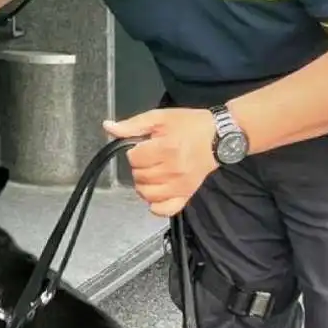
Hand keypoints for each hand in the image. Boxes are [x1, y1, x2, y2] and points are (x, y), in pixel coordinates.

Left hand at [102, 107, 218, 216]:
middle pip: (139, 176)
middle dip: (139, 167)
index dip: (135, 152)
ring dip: (144, 184)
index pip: (133, 159)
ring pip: (147, 194)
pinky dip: (156, 205)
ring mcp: (180, 185)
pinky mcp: (187, 194)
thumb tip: (108, 127)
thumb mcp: (159, 117)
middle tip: (151, 158)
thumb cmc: (189, 125)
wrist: (219, 136)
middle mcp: (173, 169)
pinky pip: (165, 209)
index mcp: (165, 148)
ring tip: (153, 173)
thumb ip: (132, 125)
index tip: (145, 147)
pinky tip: (156, 193)